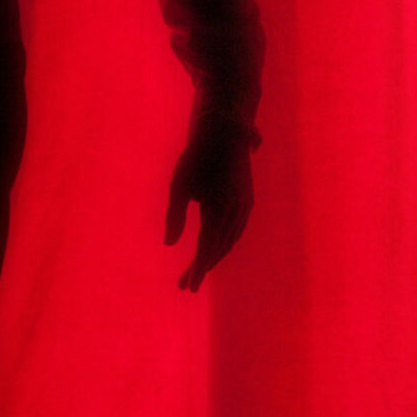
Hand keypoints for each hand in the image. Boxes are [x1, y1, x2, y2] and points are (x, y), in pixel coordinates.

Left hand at [165, 117, 253, 289]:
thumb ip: (175, 215)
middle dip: (202, 268)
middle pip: (219, 248)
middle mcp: (236, 209)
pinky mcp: (247, 200)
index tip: (188, 286)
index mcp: (219, 206)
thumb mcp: (179, 184)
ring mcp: (245, 205)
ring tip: (196, 271)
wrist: (225, 130)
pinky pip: (236, 231)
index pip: (207, 246)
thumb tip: (169, 244)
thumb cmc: (196, 155)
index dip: (198, 268)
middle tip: (184, 285)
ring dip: (214, 258)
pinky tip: (214, 249)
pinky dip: (224, 244)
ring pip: (230, 241)